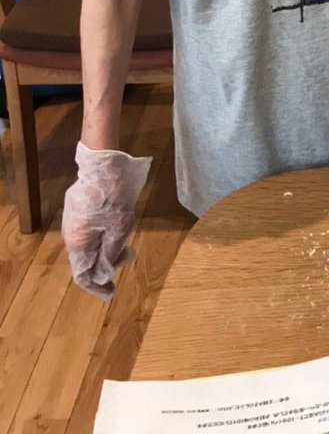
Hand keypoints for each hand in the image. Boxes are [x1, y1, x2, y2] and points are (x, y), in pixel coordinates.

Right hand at [62, 141, 151, 298]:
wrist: (104, 164)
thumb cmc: (113, 198)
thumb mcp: (119, 229)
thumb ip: (111, 254)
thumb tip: (104, 274)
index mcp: (77, 243)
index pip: (83, 275)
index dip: (97, 287)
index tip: (112, 293)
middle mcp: (71, 235)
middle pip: (87, 260)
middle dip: (107, 264)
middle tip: (129, 256)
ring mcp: (74, 221)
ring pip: (90, 245)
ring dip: (107, 249)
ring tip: (127, 243)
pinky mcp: (80, 209)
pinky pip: (91, 231)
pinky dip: (104, 236)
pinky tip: (118, 229)